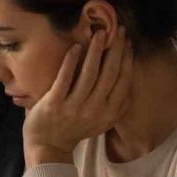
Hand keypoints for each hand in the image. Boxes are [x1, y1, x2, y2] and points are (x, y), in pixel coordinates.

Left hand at [23, 26, 132, 168]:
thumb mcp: (103, 121)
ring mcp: (74, 107)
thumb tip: (128, 76)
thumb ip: (116, 103)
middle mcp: (95, 110)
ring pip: (90, 73)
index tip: (127, 41)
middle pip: (110, 73)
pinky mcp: (54, 104)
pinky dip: (71, 61)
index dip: (127, 58)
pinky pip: (65, 78)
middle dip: (115, 49)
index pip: (124, 80)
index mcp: (110, 113)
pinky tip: (76, 46)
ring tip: (99, 33)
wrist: (48, 147)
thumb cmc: (75, 129)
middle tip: (117, 30)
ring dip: (96, 50)